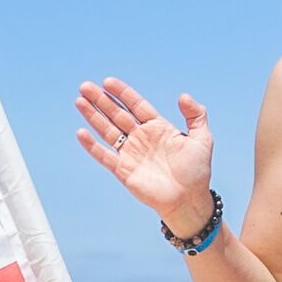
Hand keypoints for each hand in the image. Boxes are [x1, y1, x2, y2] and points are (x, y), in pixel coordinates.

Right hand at [70, 78, 216, 226]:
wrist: (188, 200)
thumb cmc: (197, 171)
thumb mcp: (202, 138)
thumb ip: (196, 114)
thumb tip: (182, 95)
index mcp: (157, 127)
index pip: (135, 105)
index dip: (122, 93)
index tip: (107, 82)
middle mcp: (141, 138)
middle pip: (116, 114)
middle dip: (101, 100)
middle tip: (85, 86)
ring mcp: (130, 153)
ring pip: (107, 130)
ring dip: (93, 116)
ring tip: (79, 101)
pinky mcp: (123, 171)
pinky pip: (104, 156)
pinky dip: (92, 146)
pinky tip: (81, 132)